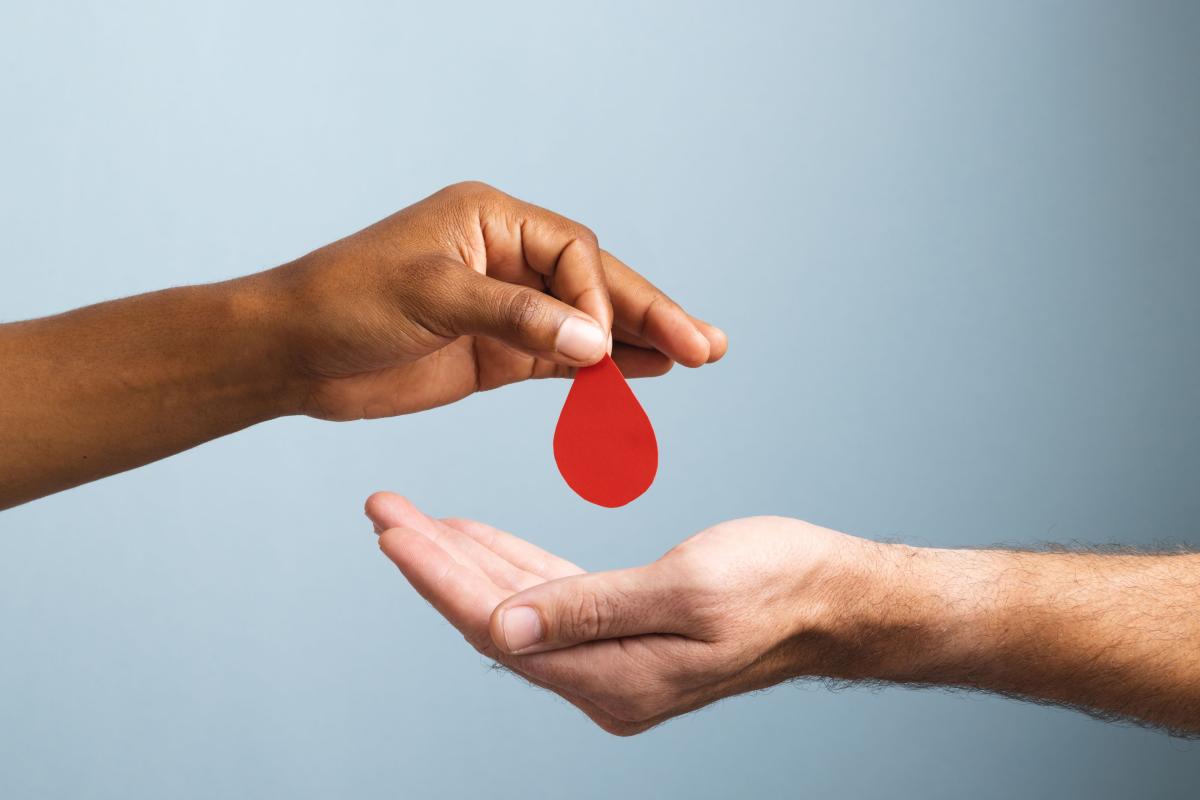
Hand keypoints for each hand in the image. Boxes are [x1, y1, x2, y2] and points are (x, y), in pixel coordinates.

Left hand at [265, 181, 725, 419]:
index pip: (574, 253)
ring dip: (639, 341)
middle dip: (651, 313)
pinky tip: (643, 374)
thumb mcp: (430, 296)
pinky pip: (563, 359)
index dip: (599, 297)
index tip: (597, 344)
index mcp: (492, 220)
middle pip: (597, 284)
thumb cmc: (344, 302)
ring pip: (588, 322)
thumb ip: (516, 315)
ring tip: (698, 356)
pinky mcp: (497, 353)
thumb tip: (597, 341)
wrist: (291, 353)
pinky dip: (601, 369)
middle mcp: (506, 258)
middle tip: (708, 345)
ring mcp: (506, 308)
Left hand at [366, 493, 866, 735]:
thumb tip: (503, 628)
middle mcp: (603, 681)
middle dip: (434, 563)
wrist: (835, 599)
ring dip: (464, 561)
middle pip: (494, 617)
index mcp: (614, 677)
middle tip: (383, 510)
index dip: (438, 577)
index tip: (391, 531)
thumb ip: (593, 610)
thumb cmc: (779, 584)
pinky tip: (479, 537)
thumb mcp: (689, 589)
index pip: (499, 625)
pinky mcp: (624, 635)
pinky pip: (551, 598)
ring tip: (412, 520)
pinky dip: (511, 563)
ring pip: (516, 606)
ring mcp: (613, 662)